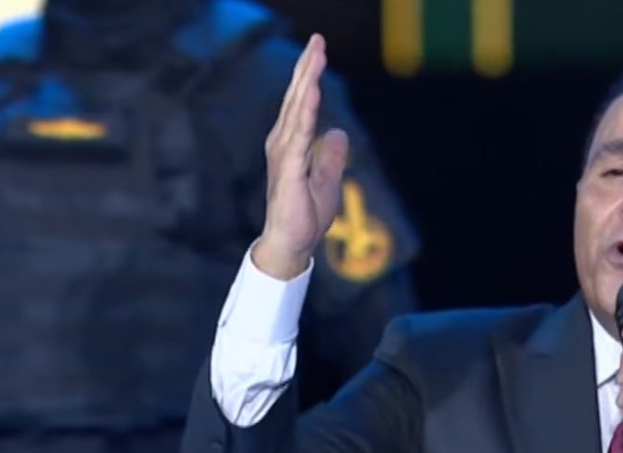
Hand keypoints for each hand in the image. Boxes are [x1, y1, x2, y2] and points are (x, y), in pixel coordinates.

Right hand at [253, 34, 349, 279]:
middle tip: (318, 39)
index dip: (310, 75)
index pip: (302, 103)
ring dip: (307, 81)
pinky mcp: (290, 169)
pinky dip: (306, 112)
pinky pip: (299, 134)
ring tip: (316, 55)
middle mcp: (283, 143)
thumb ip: (331, 155)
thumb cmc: (304, 216)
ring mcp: (284, 155)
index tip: (319, 49)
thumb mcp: (327, 179)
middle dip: (308, 67)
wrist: (291, 244)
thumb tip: (339, 132)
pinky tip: (313, 92)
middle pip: (298, 98)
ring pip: (298, 109)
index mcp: (291, 144)